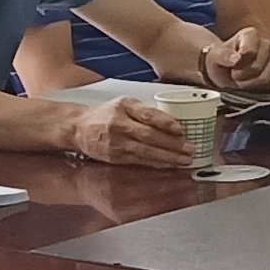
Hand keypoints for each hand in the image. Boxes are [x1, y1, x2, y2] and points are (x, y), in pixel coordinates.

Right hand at [73, 95, 194, 169]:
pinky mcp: (115, 157)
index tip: (180, 130)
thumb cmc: (106, 114)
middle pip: (149, 136)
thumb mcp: (125, 104)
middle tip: (190, 149)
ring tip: (184, 160)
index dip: (165, 122)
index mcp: (124, 106)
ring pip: (146, 152)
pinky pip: (139, 161)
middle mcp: (119, 124)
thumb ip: (146, 112)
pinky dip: (156, 164)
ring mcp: (116, 142)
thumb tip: (174, 124)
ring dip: (168, 157)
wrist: (79, 127)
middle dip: (172, 145)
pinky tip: (168, 165)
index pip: (147, 115)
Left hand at [201, 26, 269, 90]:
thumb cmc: (221, 62)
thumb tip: (236, 59)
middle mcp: (265, 45)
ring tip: (242, 81)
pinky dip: (260, 88)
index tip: (232, 66)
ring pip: (266, 77)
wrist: (225, 73)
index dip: (240, 64)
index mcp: (250, 35)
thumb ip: (223, 55)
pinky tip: (251, 85)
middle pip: (258, 66)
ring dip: (250, 84)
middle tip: (235, 75)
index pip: (250, 51)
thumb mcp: (214, 57)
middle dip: (243, 76)